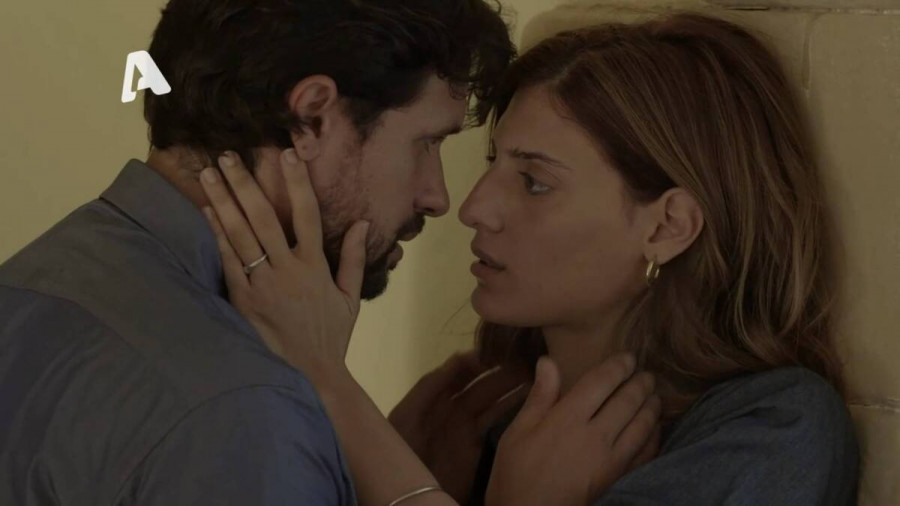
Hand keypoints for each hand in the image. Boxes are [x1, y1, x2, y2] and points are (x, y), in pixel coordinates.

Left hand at [199, 149, 369, 376]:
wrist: (309, 375)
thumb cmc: (331, 336)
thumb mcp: (350, 298)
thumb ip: (355, 259)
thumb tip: (362, 223)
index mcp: (316, 266)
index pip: (307, 214)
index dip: (296, 183)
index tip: (286, 154)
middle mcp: (289, 270)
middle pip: (264, 218)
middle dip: (245, 184)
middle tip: (228, 155)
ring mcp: (264, 284)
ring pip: (241, 235)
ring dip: (224, 202)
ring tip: (209, 174)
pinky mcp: (244, 300)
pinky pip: (229, 262)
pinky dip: (218, 236)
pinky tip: (207, 212)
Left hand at [389, 352, 528, 503]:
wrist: (409, 494)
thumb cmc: (402, 450)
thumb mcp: (407, 415)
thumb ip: (429, 386)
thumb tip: (459, 356)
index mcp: (433, 396)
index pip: (460, 371)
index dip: (479, 360)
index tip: (501, 352)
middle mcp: (451, 408)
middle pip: (480, 385)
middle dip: (502, 371)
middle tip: (528, 360)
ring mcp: (465, 427)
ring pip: (492, 401)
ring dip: (511, 388)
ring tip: (536, 375)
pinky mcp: (476, 446)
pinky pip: (495, 421)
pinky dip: (511, 409)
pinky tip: (530, 399)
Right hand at [485, 354, 661, 505]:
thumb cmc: (515, 474)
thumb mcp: (517, 432)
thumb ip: (539, 396)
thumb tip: (547, 361)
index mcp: (567, 418)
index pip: (601, 382)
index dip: (618, 366)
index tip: (628, 357)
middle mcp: (594, 435)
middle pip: (627, 401)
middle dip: (641, 383)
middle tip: (648, 374)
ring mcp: (610, 459)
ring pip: (642, 425)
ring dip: (651, 406)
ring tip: (655, 396)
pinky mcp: (618, 478)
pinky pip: (645, 453)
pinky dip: (654, 437)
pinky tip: (654, 429)